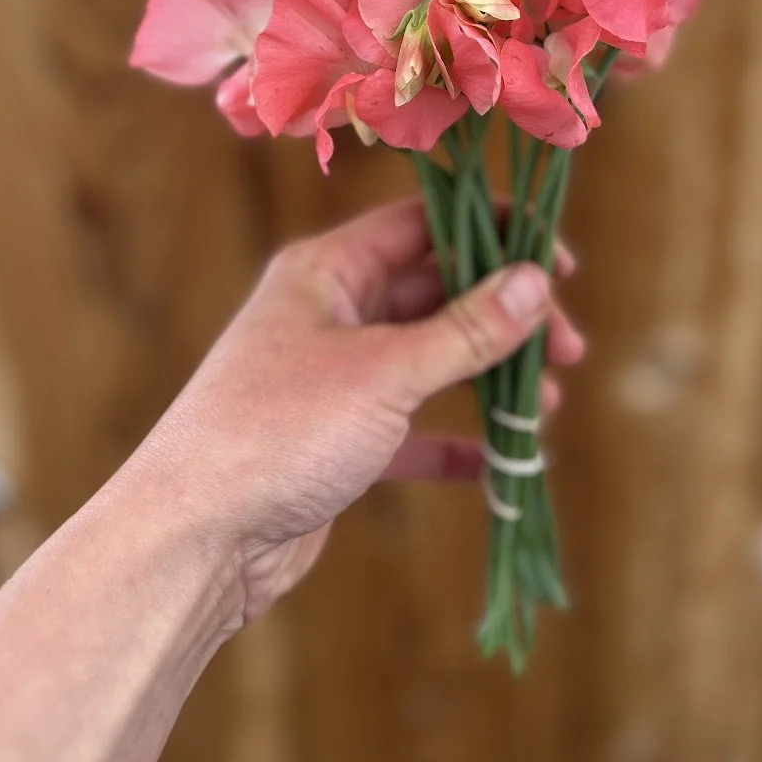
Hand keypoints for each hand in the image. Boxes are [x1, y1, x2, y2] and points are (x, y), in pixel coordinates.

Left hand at [146, 197, 584, 632]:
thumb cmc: (278, 431)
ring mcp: (333, 379)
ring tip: (543, 407)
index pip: (427, 223)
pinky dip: (456, 443)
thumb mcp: (384, 373)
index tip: (560, 264)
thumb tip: (536, 282)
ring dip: (489, 379)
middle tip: (567, 350)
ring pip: (431, 361)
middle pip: (438, 293)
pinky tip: (498, 465)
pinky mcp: (337, 442)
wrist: (193, 538)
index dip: (496, 235)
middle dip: (505, 319)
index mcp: (329, 269)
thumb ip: (465, 330)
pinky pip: (413, 431)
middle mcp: (331, 313)